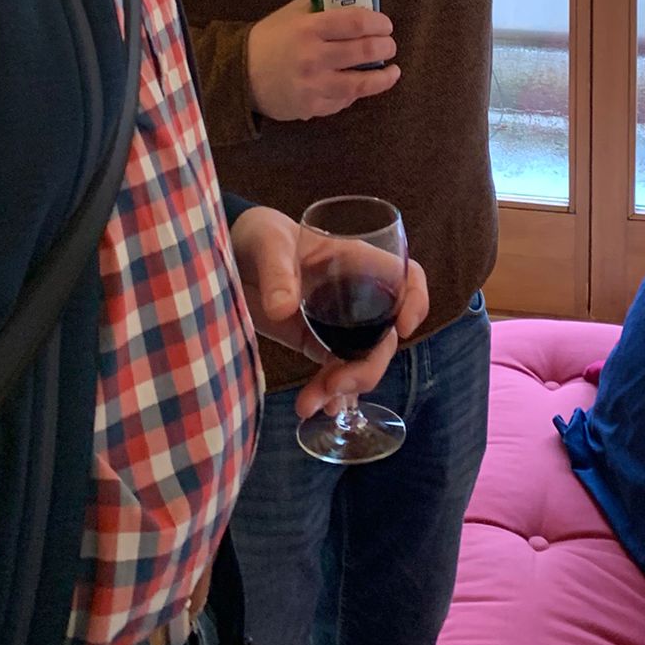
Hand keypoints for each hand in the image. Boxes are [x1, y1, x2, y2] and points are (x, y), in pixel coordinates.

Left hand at [228, 206, 430, 418]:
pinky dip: (330, 393)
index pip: (405, 276)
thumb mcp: (266, 242)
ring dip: (344, 387)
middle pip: (384, 335)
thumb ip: (276, 272)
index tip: (401, 330)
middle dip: (367, 367)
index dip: (415, 300)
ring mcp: (337, 322)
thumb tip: (283, 309)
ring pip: (362, 360)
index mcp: (355, 260)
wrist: (229, 258)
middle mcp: (355, 294)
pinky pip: (336, 371)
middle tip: (334, 385)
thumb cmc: (258, 235)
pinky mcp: (315, 342)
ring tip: (308, 405)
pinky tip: (314, 409)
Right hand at [246, 0, 399, 121]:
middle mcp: (313, 57)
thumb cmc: (270, 39)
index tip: (386, 24)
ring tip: (393, 71)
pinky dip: (356, 92)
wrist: (240, 75)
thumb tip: (357, 4)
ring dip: (383, 77)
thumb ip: (322, 8)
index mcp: (309, 28)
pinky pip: (344, 100)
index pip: (356, 23)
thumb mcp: (292, 14)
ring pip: (361, 83)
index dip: (378, 23)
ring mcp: (313, 85)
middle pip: (364, 51)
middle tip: (391, 45)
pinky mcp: (312, 107)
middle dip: (385, 47)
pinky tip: (362, 85)